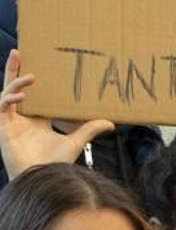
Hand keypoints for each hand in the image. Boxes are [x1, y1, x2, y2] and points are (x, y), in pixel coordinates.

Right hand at [0, 51, 114, 178]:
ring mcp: (10, 121)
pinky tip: (21, 96)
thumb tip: (110, 122)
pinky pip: (1, 106)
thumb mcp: (75, 141)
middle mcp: (22, 117)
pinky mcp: (2, 126)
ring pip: (7, 92)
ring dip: (15, 82)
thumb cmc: (55, 164)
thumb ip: (89, 129)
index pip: (32, 94)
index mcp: (37, 119)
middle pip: (14, 87)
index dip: (31, 79)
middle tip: (18, 51)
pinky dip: (9, 99)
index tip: (38, 64)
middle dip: (14, 69)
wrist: (43, 178)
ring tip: (30, 76)